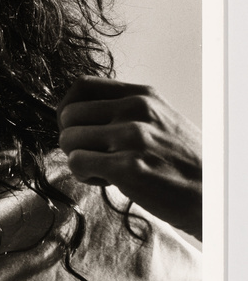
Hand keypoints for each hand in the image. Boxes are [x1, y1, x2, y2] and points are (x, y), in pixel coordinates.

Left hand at [57, 76, 201, 240]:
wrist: (213, 194)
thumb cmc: (182, 162)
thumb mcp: (158, 119)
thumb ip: (122, 110)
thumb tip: (77, 112)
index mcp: (141, 95)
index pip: (81, 86)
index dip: (67, 108)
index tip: (72, 126)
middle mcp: (135, 110)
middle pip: (68, 115)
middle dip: (71, 138)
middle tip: (92, 154)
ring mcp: (131, 137)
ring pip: (68, 139)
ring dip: (77, 158)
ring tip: (102, 168)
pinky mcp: (128, 168)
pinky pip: (77, 163)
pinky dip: (83, 174)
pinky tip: (105, 180)